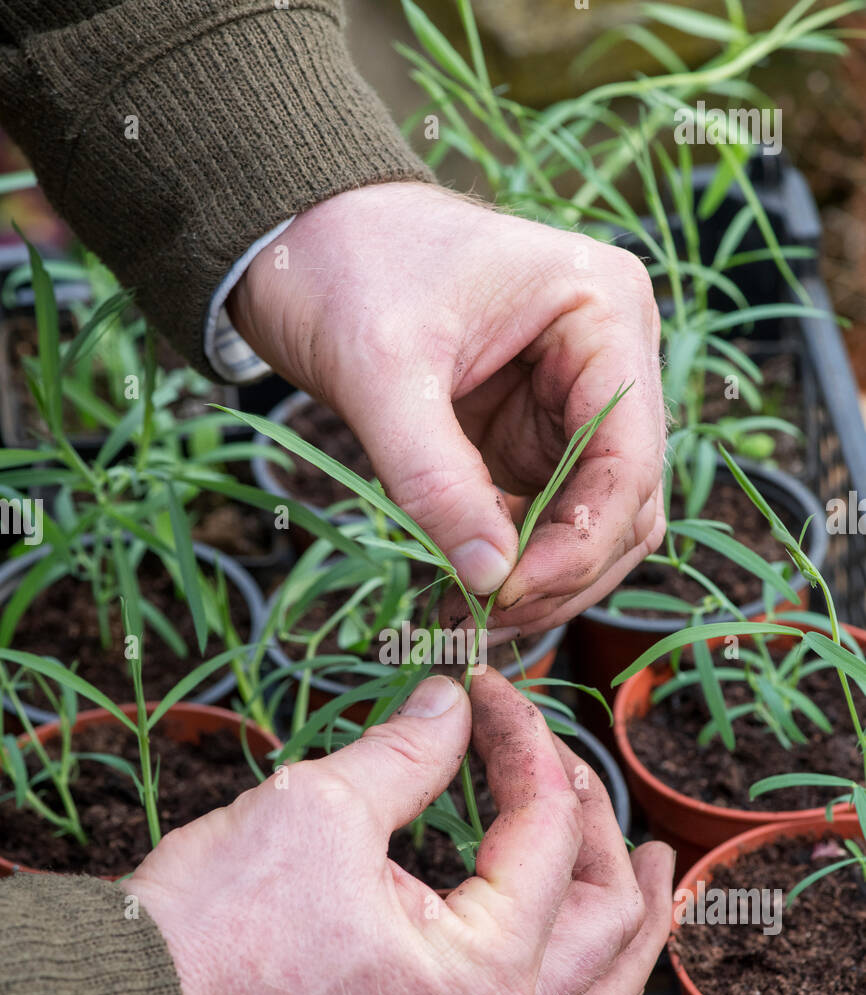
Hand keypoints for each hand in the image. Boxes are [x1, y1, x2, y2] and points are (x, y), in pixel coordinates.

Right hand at [128, 671, 673, 994]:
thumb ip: (410, 750)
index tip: (488, 691)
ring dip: (628, 927)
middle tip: (568, 763)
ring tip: (653, 872)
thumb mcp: (319, 809)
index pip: (544, 834)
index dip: (526, 743)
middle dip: (596, 824)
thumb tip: (451, 701)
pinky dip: (579, 984)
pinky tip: (574, 953)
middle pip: (603, 922)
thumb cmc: (216, 931)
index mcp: (483, 972)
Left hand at [229, 183, 665, 639]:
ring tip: (467, 616)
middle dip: (563, 571)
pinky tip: (462, 591)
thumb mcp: (381, 370)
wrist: (299, 235)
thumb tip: (490, 581)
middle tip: (485, 619)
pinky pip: (540, 518)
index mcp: (604, 312)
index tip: (507, 594)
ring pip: (591, 522)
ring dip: (540, 579)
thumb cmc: (344, 265)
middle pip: (625, 501)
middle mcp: (608, 360)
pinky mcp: (528, 434)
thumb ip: (435, 479)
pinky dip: (509, 562)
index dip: (580, 542)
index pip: (631, 456)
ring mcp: (570, 402)